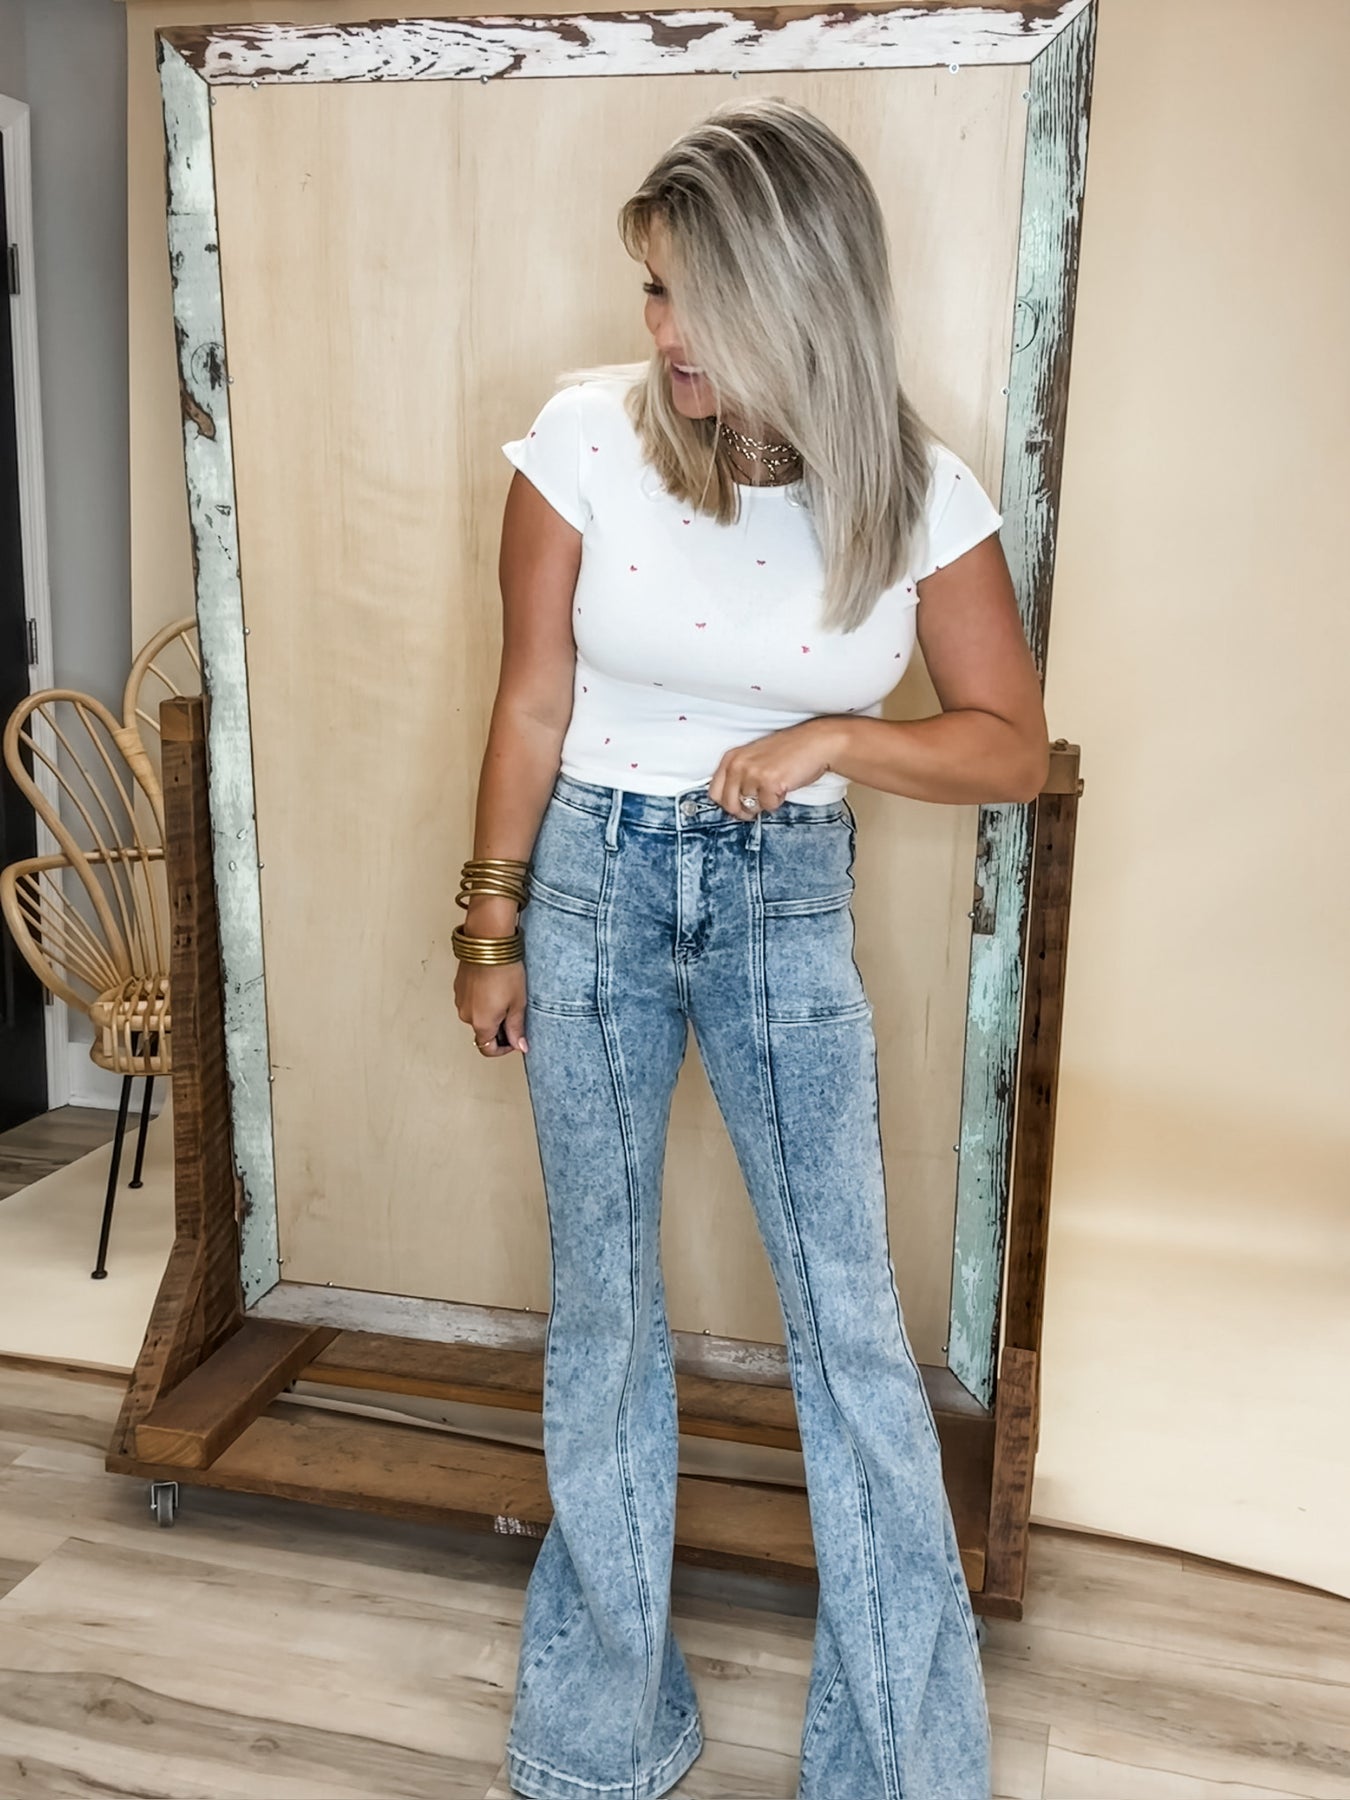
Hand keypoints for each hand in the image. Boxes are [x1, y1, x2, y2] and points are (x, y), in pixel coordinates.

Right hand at [454, 960, 528, 1055]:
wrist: (488, 944)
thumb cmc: (504, 971)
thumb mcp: (517, 1003)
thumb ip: (516, 1028)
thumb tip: (520, 1045)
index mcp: (482, 1023)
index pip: (488, 1049)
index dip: (503, 1049)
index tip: (514, 1040)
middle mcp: (466, 1015)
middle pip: (483, 1032)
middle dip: (498, 1028)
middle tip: (514, 1012)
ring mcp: (460, 1000)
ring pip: (477, 1016)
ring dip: (489, 1013)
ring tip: (505, 996)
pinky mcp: (459, 987)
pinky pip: (471, 1001)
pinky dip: (481, 1000)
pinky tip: (494, 987)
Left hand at [708, 718, 841, 817]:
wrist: (816, 743)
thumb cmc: (789, 751)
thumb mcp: (754, 758)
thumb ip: (739, 776)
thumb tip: (732, 804)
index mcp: (731, 758)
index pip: (714, 793)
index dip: (728, 803)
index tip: (740, 803)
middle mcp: (737, 765)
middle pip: (729, 805)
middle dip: (744, 810)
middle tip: (760, 801)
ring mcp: (752, 773)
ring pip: (749, 808)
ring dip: (764, 803)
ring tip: (775, 787)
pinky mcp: (769, 782)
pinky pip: (768, 806)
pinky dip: (778, 801)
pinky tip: (785, 785)